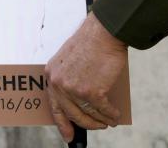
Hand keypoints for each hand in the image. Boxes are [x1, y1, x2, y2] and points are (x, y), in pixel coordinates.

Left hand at [45, 13, 127, 141]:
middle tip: (96, 127)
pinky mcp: (92, 92)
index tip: (68, 135)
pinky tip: (116, 115)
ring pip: (89, 114)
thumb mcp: (70, 58)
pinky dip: (111, 114)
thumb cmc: (91, 41)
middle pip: (73, 114)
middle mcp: (60, 84)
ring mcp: (75, 90)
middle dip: (86, 124)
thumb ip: (70, 78)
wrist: (104, 31)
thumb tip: (81, 100)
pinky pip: (103, 110)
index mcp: (52, 75)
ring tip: (108, 121)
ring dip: (101, 120)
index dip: (62, 123)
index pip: (55, 106)